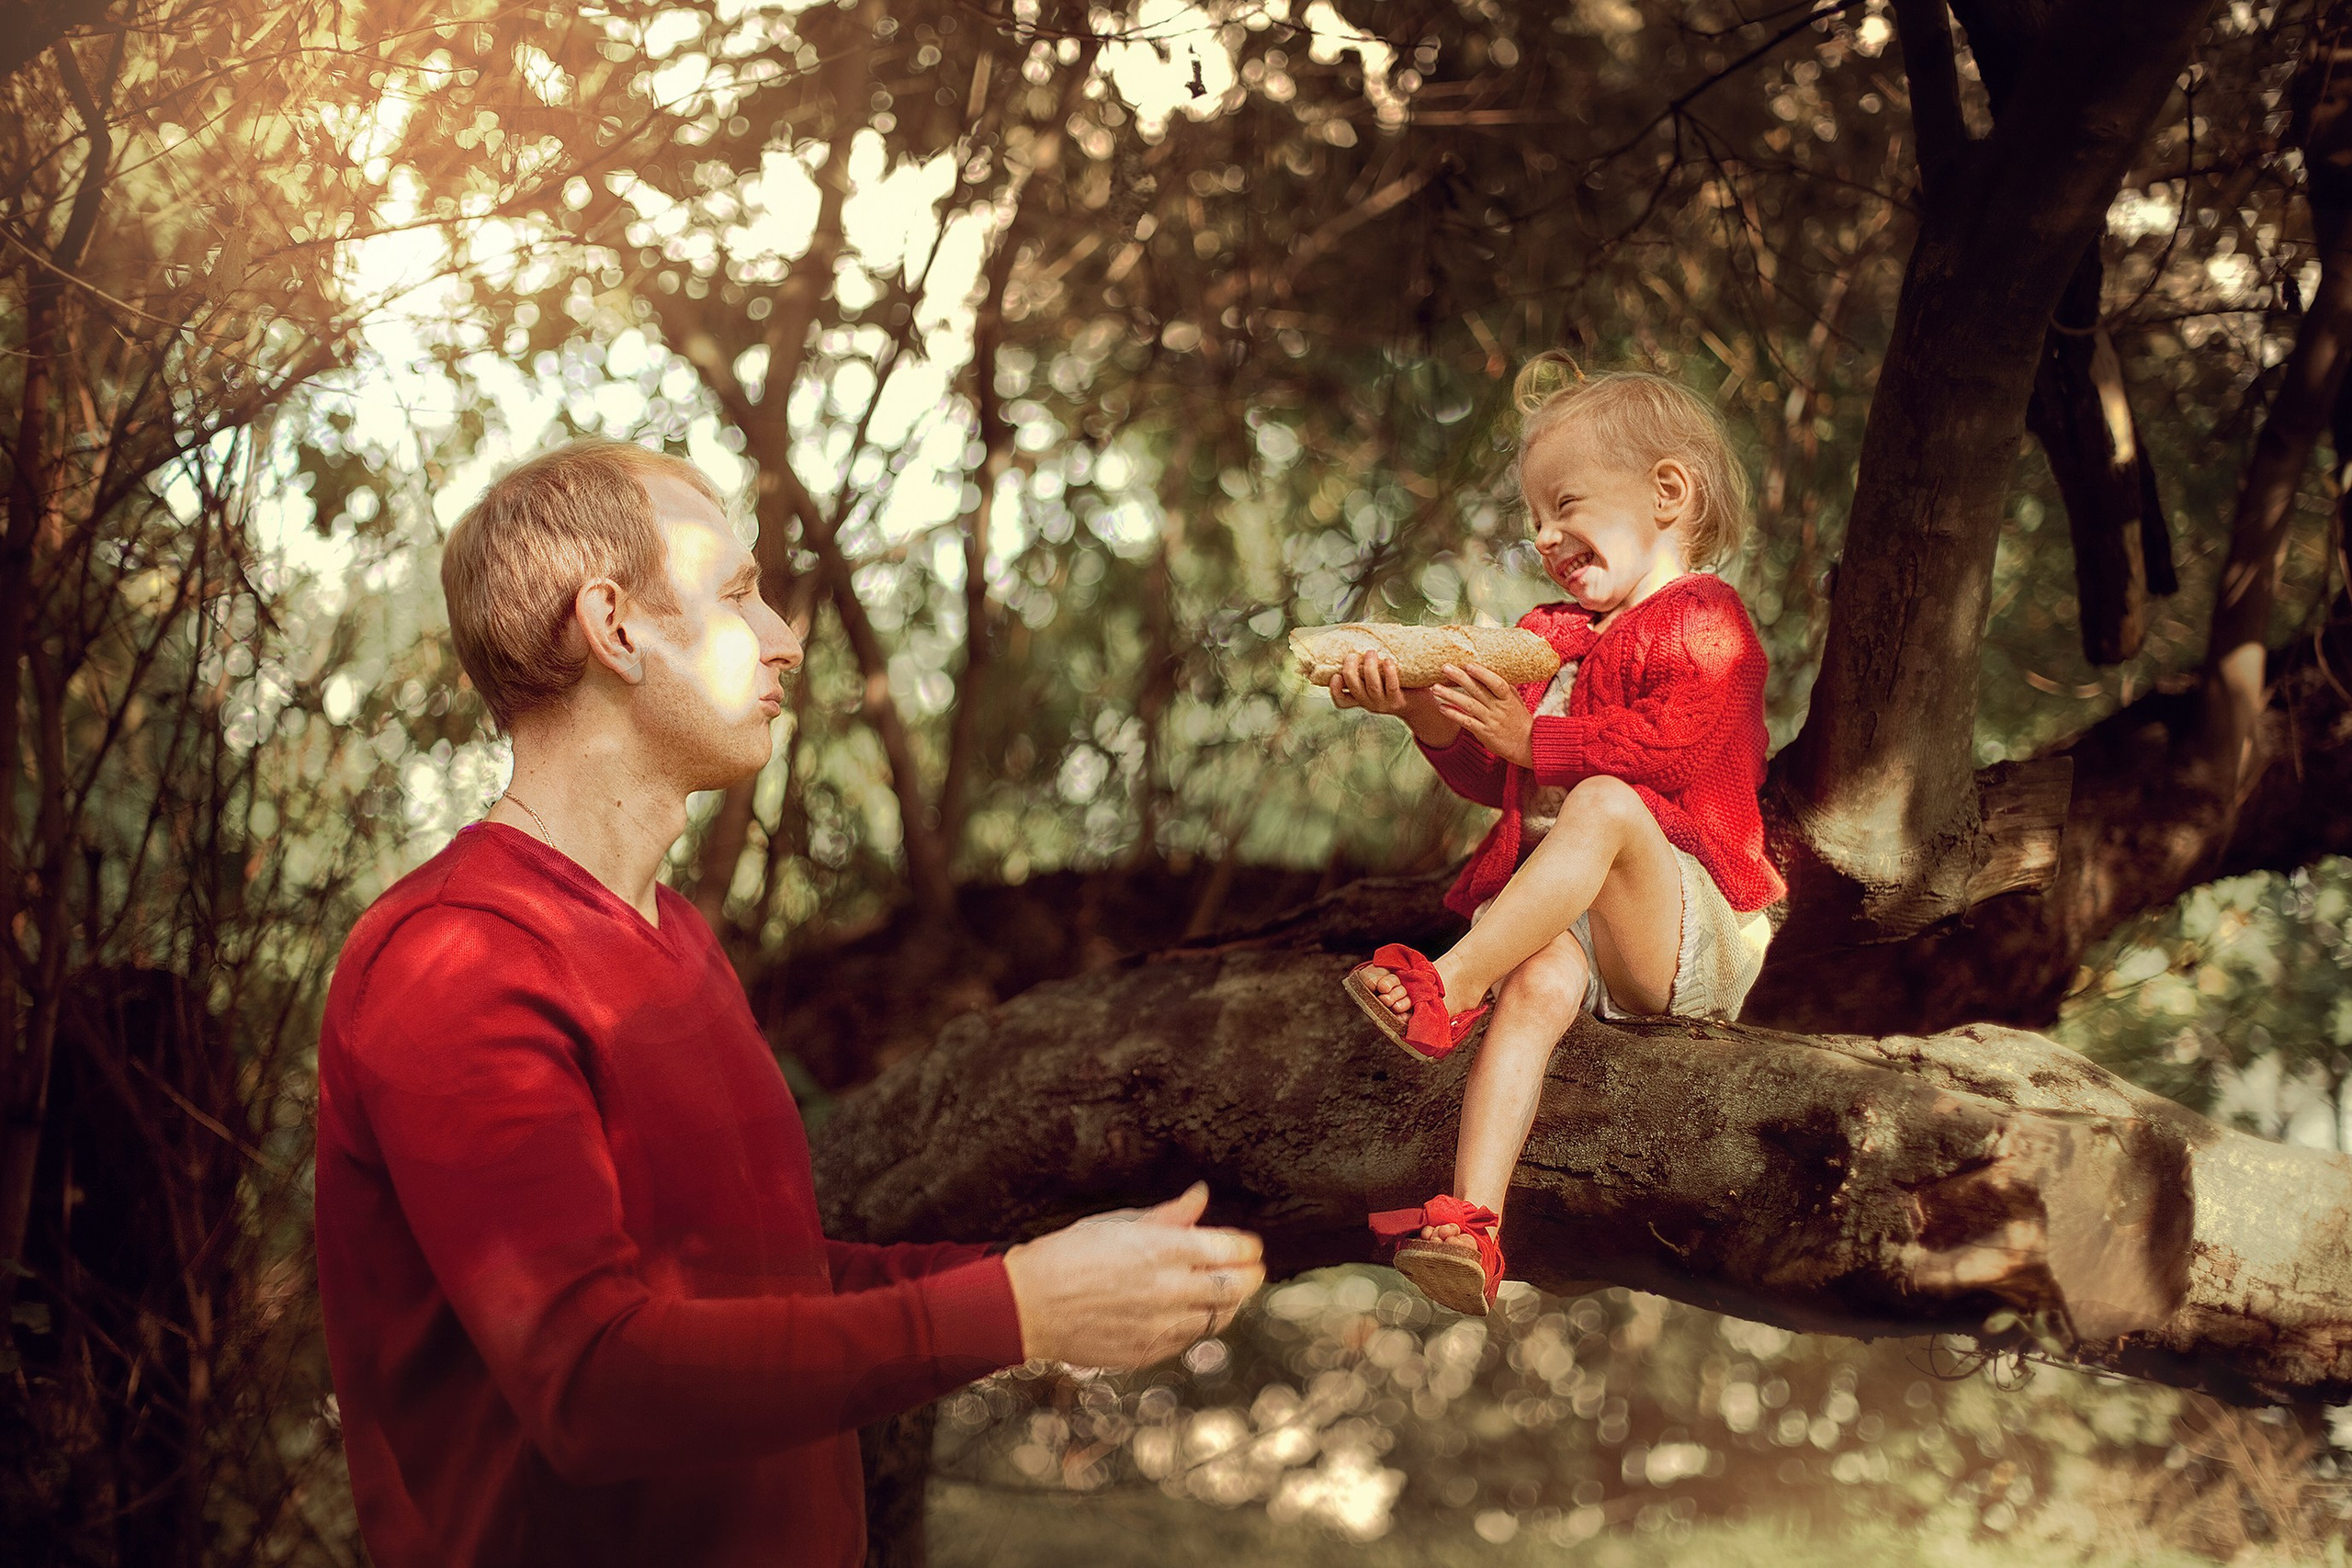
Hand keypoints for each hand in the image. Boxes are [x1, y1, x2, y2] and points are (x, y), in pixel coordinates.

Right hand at [1001, 1183, 1265, 1369]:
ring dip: (1229, 1302)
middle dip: (1251, 1276)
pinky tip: (1190, 1313)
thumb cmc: (1069, 1254)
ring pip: (1219, 1317)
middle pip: (1236, 1286)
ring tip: (1225, 1291)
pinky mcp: (1149, 1352)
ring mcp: (1161, 1326)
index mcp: (1163, 1248)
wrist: (1028, 1306)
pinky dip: (1198, 1325)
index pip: (1231, 1248)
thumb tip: (1201, 1195)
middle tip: (1253, 1269)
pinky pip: (1190, 1340)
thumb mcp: (1117, 1223)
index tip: (1250, 1245)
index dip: (1247, 1246)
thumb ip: (1168, 1215)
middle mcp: (1169, 1289)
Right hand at [1330, 651, 1457, 746]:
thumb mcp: (1379, 682)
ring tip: (1371, 652)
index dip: (1334, 689)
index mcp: (1362, 699)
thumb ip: (1369, 671)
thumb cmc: (1399, 687)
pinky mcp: (1398, 701)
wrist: (1421, 706)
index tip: (1335, 675)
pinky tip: (1388, 661)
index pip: (1341, 701)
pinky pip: (1391, 686)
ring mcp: (1383, 704)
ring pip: (1371, 686)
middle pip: (1354, 688)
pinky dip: (1388, 672)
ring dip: (1370, 667)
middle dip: (1351, 669)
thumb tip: (1362, 639)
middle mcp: (1370, 704)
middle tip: (1353, 654)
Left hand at [1433, 663, 1533, 767]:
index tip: (1469, 665)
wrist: (1528, 745)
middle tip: (1444, 668)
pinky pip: (1467, 722)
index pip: (1497, 683)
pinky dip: (1454, 715)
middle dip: (1460, 678)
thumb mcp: (1516, 701)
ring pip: (1469, 705)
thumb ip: (1504, 688)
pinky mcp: (1484, 733)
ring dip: (1451, 696)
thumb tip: (1492, 670)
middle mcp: (1499, 709)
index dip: (1483, 674)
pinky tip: (1442, 708)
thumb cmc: (1520, 720)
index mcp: (1508, 699)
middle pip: (1478, 691)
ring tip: (1435, 688)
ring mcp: (1490, 721)